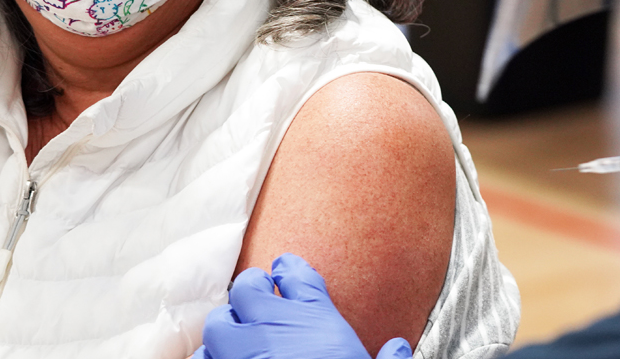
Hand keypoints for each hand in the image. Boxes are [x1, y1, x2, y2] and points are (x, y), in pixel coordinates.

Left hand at [194, 253, 411, 358]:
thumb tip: (400, 349)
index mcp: (315, 318)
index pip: (297, 275)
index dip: (290, 270)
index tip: (286, 271)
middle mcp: (274, 325)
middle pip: (248, 289)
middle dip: (251, 291)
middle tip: (256, 295)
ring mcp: (241, 350)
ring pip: (220, 323)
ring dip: (226, 327)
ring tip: (234, 332)